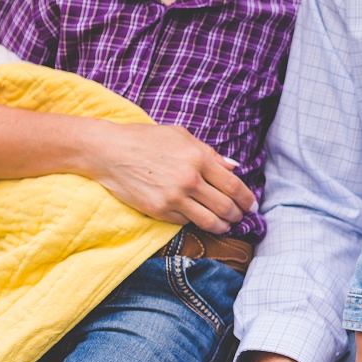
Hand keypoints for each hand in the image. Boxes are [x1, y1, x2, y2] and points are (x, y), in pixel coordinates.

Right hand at [79, 117, 254, 232]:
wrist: (109, 152)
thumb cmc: (145, 139)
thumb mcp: (180, 136)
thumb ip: (209, 152)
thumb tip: (234, 167)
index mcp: (197, 158)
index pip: (233, 185)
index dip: (247, 199)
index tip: (252, 205)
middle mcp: (189, 180)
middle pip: (225, 207)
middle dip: (237, 215)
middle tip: (239, 217)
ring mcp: (174, 198)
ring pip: (210, 222)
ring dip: (222, 226)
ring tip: (224, 224)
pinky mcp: (160, 212)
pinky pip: (186, 222)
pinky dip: (195, 221)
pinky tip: (196, 217)